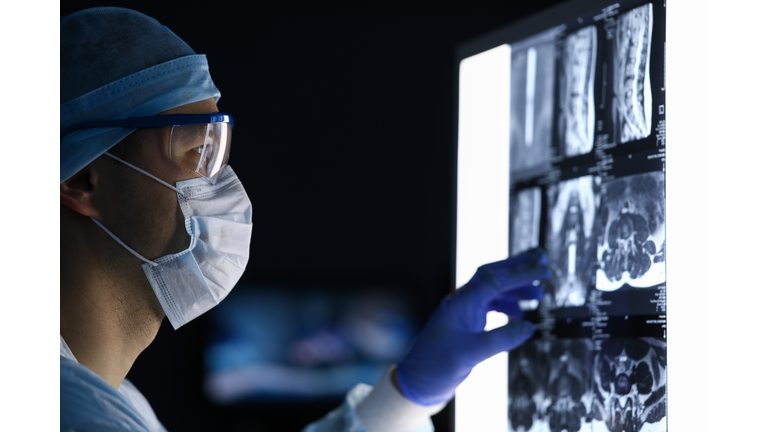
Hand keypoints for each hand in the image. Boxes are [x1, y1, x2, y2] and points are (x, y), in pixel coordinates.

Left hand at [395, 248, 548, 405]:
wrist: (416, 383)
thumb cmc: (435, 367)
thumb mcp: (470, 355)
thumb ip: (500, 340)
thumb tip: (529, 327)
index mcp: (460, 304)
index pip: (493, 280)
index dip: (519, 272)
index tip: (542, 268)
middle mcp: (462, 302)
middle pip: (492, 275)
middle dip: (517, 266)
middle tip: (542, 260)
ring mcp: (463, 311)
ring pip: (492, 290)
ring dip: (515, 288)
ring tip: (539, 292)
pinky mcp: (465, 323)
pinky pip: (489, 305)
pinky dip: (507, 306)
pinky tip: (520, 314)